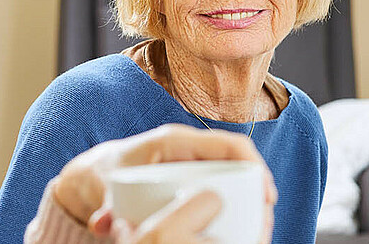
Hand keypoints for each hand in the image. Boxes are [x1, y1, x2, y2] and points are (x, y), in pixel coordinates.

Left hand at [53, 124, 276, 239]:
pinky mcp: (192, 173)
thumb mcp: (108, 187)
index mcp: (173, 141)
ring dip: (250, 198)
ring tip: (257, 228)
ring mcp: (191, 160)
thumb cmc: (108, 172)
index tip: (267, 195)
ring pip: (233, 173)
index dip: (254, 165)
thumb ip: (108, 208)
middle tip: (266, 222)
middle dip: (258, 188)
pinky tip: (240, 223)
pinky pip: (223, 181)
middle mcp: (187, 147)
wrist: (101, 169)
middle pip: (237, 160)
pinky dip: (235, 199)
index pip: (226, 143)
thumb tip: (104, 224)